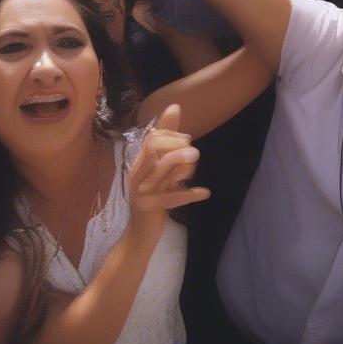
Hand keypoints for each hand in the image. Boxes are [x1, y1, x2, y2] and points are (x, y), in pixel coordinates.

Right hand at [127, 105, 209, 249]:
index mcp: (140, 164)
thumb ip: (167, 143)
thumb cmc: (153, 199)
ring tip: (197, 158)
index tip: (187, 139)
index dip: (172, 135)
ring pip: (162, 170)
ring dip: (182, 164)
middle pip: (155, 150)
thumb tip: (174, 107)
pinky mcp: (148, 208)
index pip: (152, 139)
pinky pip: (169, 198)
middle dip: (176, 146)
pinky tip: (204, 193)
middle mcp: (137, 175)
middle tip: (194, 152)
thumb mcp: (161, 171)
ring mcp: (141, 192)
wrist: (139, 236)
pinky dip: (188, 194)